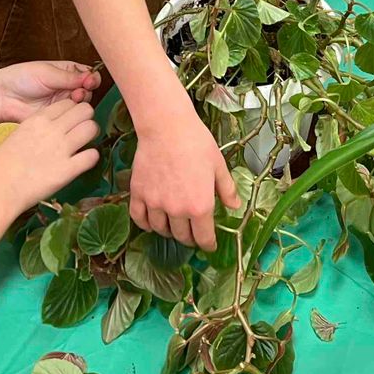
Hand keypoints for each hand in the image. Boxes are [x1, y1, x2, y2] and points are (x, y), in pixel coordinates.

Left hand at [0, 60, 99, 123]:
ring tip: (71, 99)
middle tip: (78, 92)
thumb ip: (70, 77)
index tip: (89, 81)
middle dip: (86, 91)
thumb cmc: (21, 77)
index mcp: (67, 72)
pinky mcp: (57, 116)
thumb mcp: (47, 72)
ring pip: (82, 105)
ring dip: (79, 103)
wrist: (3, 96)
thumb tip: (90, 77)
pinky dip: (71, 115)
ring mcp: (62, 102)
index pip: (88, 74)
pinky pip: (70, 118)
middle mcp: (67, 87)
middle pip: (88, 91)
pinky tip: (65, 111)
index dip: (91, 78)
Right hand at [0, 99, 99, 211]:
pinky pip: (92, 155)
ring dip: (92, 136)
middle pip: (85, 110)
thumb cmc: (3, 166)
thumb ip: (39, 128)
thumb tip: (56, 127)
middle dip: (86, 119)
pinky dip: (91, 158)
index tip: (71, 121)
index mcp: (38, 120)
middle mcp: (52, 130)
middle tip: (81, 131)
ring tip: (84, 145)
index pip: (68, 103)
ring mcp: (61, 149)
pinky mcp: (67, 170)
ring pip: (92, 128)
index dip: (73, 111)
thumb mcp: (19, 135)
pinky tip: (82, 162)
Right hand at [129, 102, 239, 250]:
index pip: (203, 238)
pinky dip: (145, 223)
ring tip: (172, 225)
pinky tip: (151, 220)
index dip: (208, 245)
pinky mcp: (138, 194)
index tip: (209, 246)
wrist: (167, 127)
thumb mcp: (218, 166)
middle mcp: (177, 210)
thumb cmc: (197, 143)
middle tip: (192, 233)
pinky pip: (139, 218)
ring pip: (160, 229)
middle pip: (181, 236)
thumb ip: (227, 189)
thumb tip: (235, 206)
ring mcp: (155, 203)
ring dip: (168, 231)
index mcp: (200, 206)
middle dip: (188, 238)